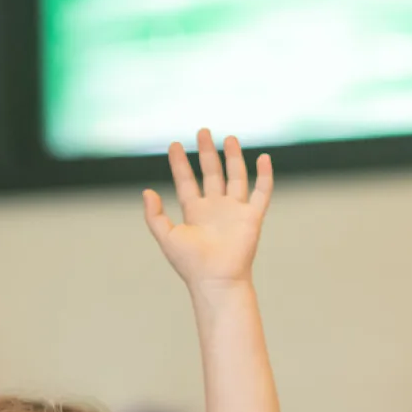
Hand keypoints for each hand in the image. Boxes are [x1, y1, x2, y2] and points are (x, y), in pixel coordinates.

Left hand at [144, 129, 272, 288]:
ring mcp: (234, 212)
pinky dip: (265, 176)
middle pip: (211, 173)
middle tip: (203, 131)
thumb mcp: (166, 237)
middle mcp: (215, 209)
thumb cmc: (191, 264)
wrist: (217, 280)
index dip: (179, 163)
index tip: (174, 145)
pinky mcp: (252, 218)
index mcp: (195, 212)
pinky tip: (263, 158)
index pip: (186, 181)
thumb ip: (154, 215)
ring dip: (233, 158)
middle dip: (207, 152)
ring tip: (229, 138)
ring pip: (236, 177)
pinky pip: (261, 193)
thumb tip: (147, 191)